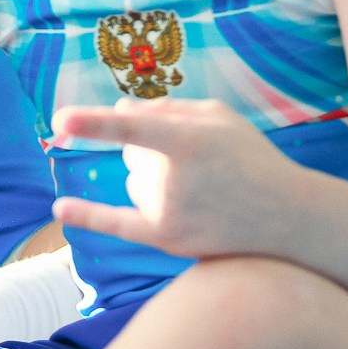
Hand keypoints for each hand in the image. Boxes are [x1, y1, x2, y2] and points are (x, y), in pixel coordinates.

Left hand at [50, 99, 304, 260]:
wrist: (288, 220)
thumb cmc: (251, 159)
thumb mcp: (219, 118)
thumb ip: (166, 109)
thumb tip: (115, 111)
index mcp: (190, 142)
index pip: (132, 130)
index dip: (95, 124)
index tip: (60, 120)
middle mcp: (175, 180)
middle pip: (132, 155)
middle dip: (153, 153)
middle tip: (200, 166)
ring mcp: (168, 213)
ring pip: (133, 181)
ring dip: (153, 179)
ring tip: (200, 189)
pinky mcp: (167, 239)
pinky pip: (118, 223)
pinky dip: (89, 214)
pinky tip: (60, 206)